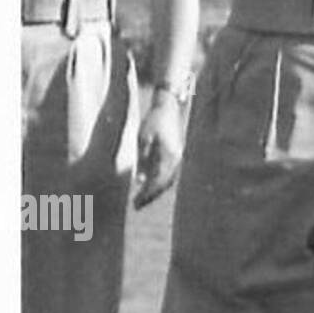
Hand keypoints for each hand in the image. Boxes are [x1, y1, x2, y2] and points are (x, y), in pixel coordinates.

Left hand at [134, 94, 183, 208]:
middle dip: (150, 196)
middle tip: (136, 206)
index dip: (147, 195)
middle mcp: (177, 159)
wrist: (168, 107)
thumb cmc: (154, 121)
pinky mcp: (176, 154)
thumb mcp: (144, 140)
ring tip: (142, 199)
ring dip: (155, 191)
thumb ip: (143, 160)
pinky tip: (149, 185)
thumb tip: (140, 181)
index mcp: (169, 156)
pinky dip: (159, 182)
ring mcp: (178, 157)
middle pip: (164, 184)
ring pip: (168, 180)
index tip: (135, 204)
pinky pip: (168, 173)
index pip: (158, 182)